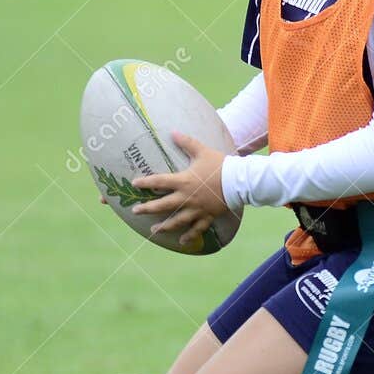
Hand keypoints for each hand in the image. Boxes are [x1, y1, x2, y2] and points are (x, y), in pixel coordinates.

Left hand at [130, 132, 228, 246]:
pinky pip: (197, 229)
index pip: (159, 182)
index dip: (145, 182)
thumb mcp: (202, 151)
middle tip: (135, 211)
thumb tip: (173, 132)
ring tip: (153, 230)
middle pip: (163, 205)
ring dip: (164, 226)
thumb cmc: (220, 165)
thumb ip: (186, 143)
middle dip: (147, 209)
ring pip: (177, 221)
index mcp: (183, 181)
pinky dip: (189, 236)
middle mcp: (187, 197)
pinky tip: (181, 241)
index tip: (134, 183)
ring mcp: (197, 209)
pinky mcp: (207, 216)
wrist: (238, 180)